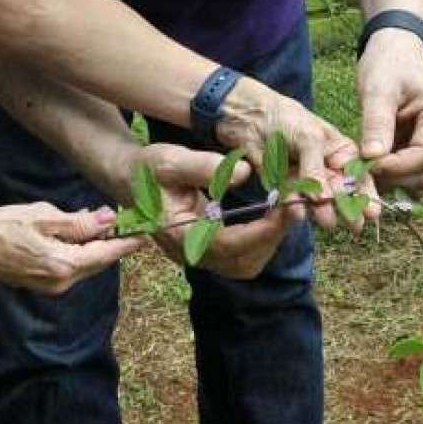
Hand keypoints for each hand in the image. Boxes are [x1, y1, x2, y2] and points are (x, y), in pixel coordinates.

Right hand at [0, 203, 139, 293]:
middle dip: (114, 242)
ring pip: (86, 264)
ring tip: (102, 219)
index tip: (146, 230)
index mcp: (64, 265)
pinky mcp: (42, 283)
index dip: (128, 241)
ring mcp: (51, 286)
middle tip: (128, 219)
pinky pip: (71, 266)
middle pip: (99, 262)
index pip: (107, 254)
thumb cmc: (1, 226)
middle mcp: (62, 282)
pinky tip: (78, 231)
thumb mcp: (43, 217)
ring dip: (96, 245)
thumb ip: (78, 223)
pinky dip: (79, 250)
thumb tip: (108, 220)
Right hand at [132, 142, 287, 278]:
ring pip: (245, 263)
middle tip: (296, 206)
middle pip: (242, 261)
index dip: (262, 231)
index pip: (228, 245)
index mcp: (179, 236)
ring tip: (287, 209)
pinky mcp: (207, 249)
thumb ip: (204, 167)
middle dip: (272, 236)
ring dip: (269, 239)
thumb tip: (244, 173)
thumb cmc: (146, 168)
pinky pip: (241, 254)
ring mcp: (199, 254)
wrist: (127, 177)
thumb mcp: (169, 160)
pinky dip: (261, 237)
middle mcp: (191, 253)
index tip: (287, 209)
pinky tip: (271, 213)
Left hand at [215, 79, 359, 229]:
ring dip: (324, 211)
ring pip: (319, 201)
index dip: (366, 192)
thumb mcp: (308, 137)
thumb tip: (323, 197)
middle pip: (341, 192)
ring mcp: (308, 180)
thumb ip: (316, 167)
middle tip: (354, 224)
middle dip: (348, 207)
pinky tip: (299, 213)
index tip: (371, 211)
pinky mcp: (287, 188)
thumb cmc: (287, 119)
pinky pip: (294, 201)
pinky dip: (296, 207)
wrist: (250, 118)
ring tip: (327, 221)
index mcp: (341, 152)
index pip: (358, 175)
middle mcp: (328, 169)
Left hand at [356, 30, 422, 192]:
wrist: (394, 51)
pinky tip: (364, 168)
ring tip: (359, 171)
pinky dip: (388, 176)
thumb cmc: (388, 64)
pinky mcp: (419, 151)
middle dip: (394, 178)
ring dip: (391, 181)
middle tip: (358, 174)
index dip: (397, 167)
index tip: (366, 166)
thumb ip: (377, 122)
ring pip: (417, 179)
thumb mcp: (378, 88)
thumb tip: (372, 159)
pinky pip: (407, 174)